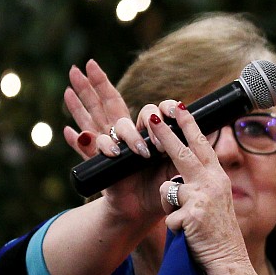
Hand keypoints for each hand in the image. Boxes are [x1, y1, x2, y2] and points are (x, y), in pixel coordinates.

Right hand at [63, 60, 169, 223]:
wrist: (145, 209)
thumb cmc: (160, 185)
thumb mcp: (174, 165)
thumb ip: (181, 147)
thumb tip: (203, 130)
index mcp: (144, 134)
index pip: (147, 111)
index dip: (158, 107)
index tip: (170, 109)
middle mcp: (124, 135)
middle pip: (108, 103)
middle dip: (96, 82)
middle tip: (88, 64)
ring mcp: (109, 146)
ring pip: (93, 120)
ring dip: (82, 105)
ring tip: (74, 93)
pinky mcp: (99, 164)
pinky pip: (86, 150)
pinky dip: (79, 141)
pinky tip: (73, 132)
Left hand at [143, 101, 249, 274]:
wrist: (228, 262)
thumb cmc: (218, 235)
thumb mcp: (214, 205)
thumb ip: (201, 187)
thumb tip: (179, 177)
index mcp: (218, 179)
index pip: (203, 145)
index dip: (189, 125)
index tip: (178, 107)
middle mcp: (212, 183)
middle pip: (182, 152)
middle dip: (164, 133)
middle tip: (151, 116)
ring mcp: (202, 198)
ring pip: (166, 189)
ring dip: (170, 207)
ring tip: (188, 222)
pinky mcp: (191, 215)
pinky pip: (167, 216)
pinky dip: (174, 227)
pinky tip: (188, 236)